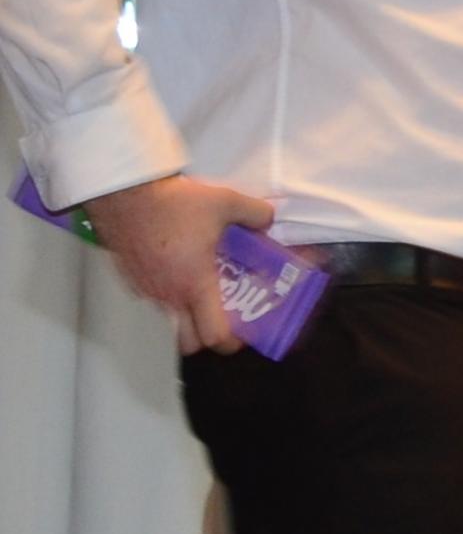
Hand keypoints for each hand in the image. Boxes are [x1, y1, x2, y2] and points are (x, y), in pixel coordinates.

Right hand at [82, 173, 276, 354]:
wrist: (122, 191)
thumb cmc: (173, 202)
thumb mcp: (225, 202)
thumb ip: (255, 214)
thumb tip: (269, 220)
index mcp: (194, 285)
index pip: (213, 337)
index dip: (232, 342)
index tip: (244, 332)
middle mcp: (167, 295)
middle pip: (187, 342)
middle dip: (206, 337)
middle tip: (222, 318)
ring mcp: (144, 289)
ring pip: (168, 319)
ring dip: (186, 315)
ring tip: (202, 290)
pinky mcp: (128, 277)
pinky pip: (151, 298)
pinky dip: (166, 294)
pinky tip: (177, 270)